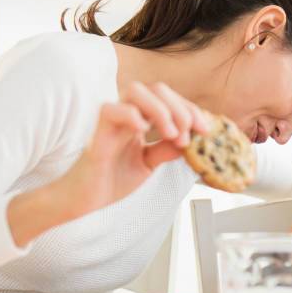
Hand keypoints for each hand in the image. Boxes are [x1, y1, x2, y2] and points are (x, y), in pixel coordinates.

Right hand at [8, 82, 207, 246]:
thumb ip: (167, 149)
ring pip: (134, 91)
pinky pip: (110, 110)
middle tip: (191, 134)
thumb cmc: (110, 181)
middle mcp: (126, 115)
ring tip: (173, 134)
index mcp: (140, 119)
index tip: (207, 130)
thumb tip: (193, 139)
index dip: (191, 110)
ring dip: (161, 109)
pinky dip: (130, 114)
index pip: (169, 100)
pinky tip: (143, 129)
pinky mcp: (98, 134)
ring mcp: (111, 122)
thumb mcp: (148, 164)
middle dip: (181, 108)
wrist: (84, 203)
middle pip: (156, 89)